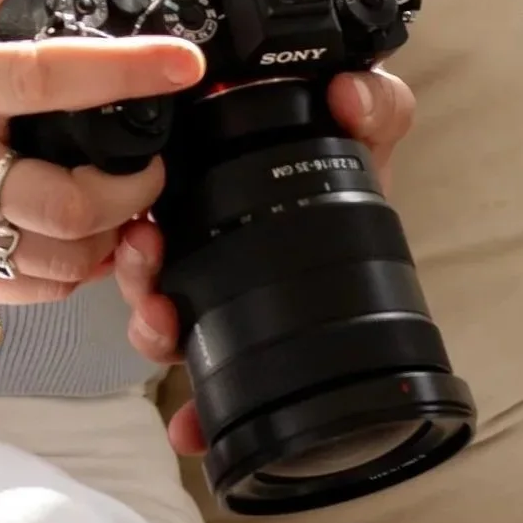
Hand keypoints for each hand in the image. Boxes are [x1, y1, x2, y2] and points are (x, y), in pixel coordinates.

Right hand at [0, 0, 205, 306]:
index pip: (51, 78)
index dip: (126, 71)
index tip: (183, 64)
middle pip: (68, 200)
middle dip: (133, 187)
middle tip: (145, 163)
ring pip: (57, 257)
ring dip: (108, 234)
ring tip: (115, 203)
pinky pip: (26, 289)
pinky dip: (68, 269)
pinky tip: (71, 237)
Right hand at [115, 62, 419, 455]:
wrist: (390, 237)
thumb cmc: (362, 168)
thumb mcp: (371, 130)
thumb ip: (374, 103)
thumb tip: (347, 94)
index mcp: (224, 182)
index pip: (159, 189)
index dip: (135, 208)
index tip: (140, 223)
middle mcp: (209, 241)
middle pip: (146, 257)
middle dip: (133, 269)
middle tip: (145, 257)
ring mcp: (223, 295)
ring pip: (161, 316)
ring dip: (148, 325)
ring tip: (161, 323)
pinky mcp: (243, 349)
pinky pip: (208, 386)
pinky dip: (194, 411)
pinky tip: (193, 427)